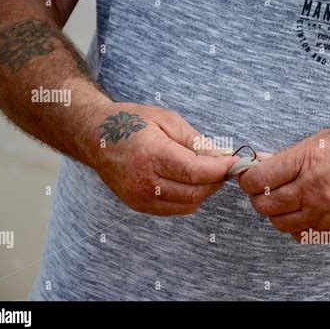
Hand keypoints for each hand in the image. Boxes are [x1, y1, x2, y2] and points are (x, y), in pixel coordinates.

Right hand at [89, 102, 236, 215]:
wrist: (95, 137)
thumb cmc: (130, 122)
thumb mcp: (166, 119)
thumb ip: (194, 141)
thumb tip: (220, 156)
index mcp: (151, 154)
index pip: (195, 172)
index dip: (220, 169)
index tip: (234, 163)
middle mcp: (144, 181)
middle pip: (195, 192)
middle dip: (216, 181)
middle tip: (224, 167)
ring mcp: (140, 197)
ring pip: (188, 204)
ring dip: (204, 191)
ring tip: (207, 173)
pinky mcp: (139, 205)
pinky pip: (175, 209)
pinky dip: (189, 198)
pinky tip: (189, 181)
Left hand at [238, 127, 329, 239]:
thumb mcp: (322, 139)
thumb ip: (290, 155)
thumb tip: (262, 164)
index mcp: (307, 162)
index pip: (259, 179)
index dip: (247, 178)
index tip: (248, 176)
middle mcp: (312, 191)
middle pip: (264, 205)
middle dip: (257, 196)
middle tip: (262, 189)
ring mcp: (323, 213)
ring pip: (279, 223)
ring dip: (274, 213)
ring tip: (282, 201)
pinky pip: (299, 235)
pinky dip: (294, 226)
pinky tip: (301, 213)